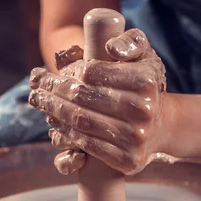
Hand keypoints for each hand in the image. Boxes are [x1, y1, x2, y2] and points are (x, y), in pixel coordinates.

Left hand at [29, 29, 166, 174]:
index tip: (59, 71)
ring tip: (40, 101)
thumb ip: (130, 42)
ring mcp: (135, 137)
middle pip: (82, 96)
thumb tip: (111, 49)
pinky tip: (55, 122)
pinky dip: (66, 132)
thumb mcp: (143, 55)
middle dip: (53, 90)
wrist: (162, 125)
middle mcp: (142, 110)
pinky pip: (86, 144)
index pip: (91, 72)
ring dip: (53, 110)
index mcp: (145, 81)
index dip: (69, 71)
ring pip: (80, 120)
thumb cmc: (144, 85)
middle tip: (38, 87)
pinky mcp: (127, 159)